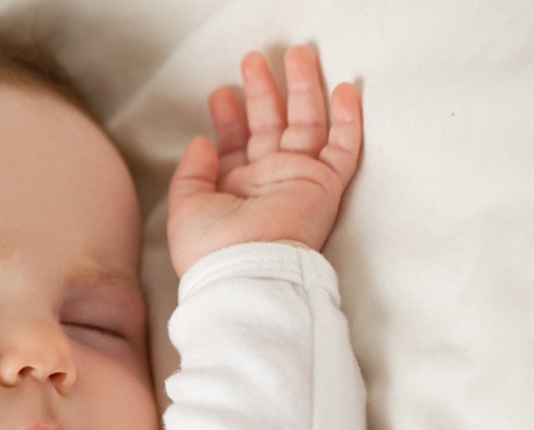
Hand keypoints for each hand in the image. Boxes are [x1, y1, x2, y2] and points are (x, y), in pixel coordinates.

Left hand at [167, 46, 362, 276]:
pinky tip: (345, 89)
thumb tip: (201, 142)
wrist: (245, 272)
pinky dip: (347, 119)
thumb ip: (192, 172)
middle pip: (270, 124)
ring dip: (303, 88)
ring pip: (307, 124)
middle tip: (254, 59)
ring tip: (298, 53)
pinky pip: (343, 148)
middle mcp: (267, 180)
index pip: (235, 143)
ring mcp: (297, 179)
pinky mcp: (324, 185)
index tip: (220, 93)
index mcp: (234, 187)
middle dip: (263, 91)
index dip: (229, 117)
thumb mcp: (185, 206)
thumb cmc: (210, 248)